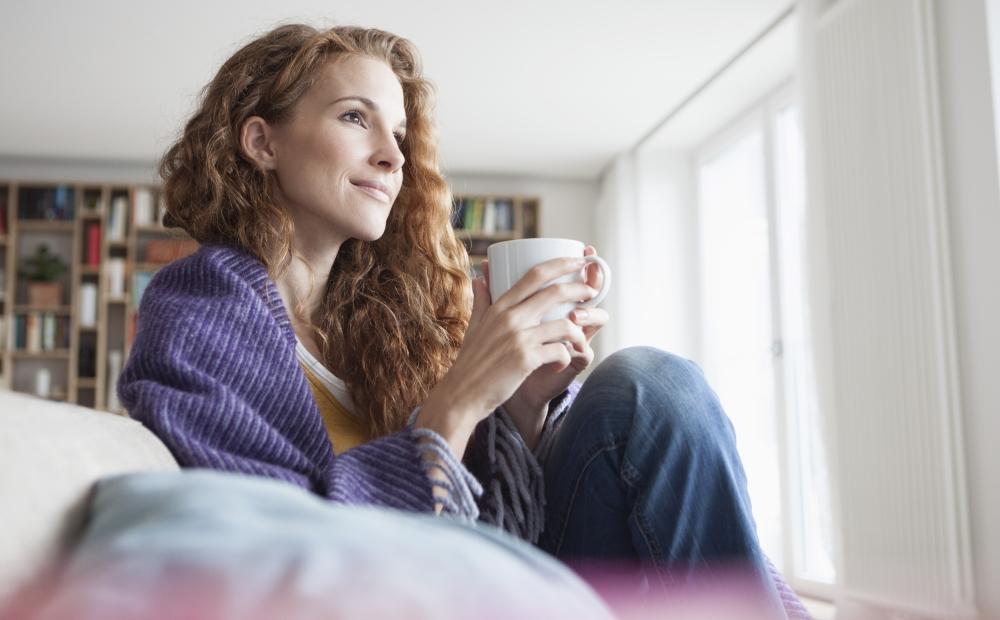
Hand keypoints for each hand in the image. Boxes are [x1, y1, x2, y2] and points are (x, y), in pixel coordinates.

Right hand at [487, 246, 609, 447]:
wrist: (462, 394)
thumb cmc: (471, 361)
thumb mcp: (474, 325)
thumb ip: (482, 300)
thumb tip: (480, 275)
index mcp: (500, 307)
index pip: (534, 275)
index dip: (561, 264)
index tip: (579, 260)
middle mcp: (510, 318)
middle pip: (554, 293)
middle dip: (579, 290)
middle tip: (591, 292)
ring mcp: (518, 338)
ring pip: (564, 325)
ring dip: (578, 332)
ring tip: (579, 339)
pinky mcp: (526, 360)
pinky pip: (560, 351)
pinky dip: (565, 357)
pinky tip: (561, 364)